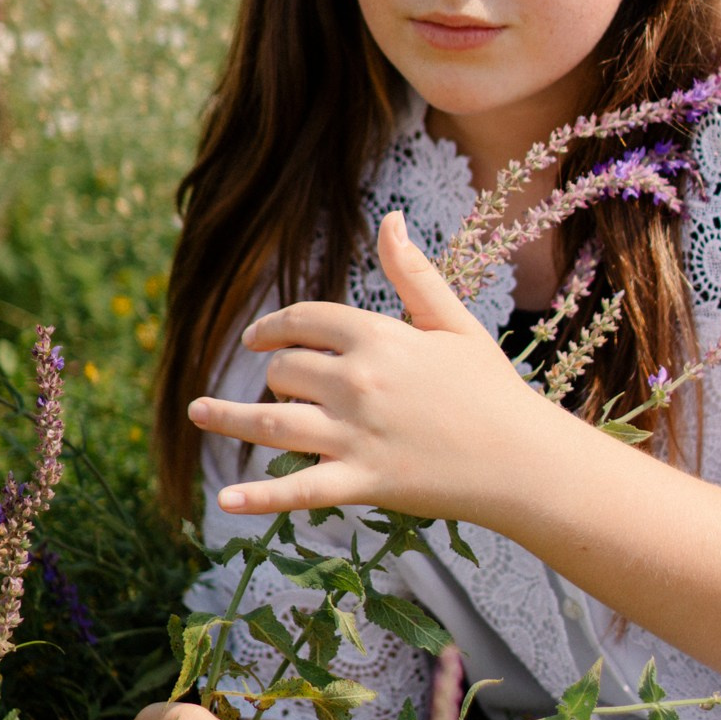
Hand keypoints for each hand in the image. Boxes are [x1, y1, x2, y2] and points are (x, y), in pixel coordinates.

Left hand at [188, 210, 557, 523]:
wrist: (524, 460)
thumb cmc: (492, 388)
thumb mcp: (454, 322)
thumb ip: (414, 273)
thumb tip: (391, 218)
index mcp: (380, 338)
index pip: (305, 321)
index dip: (275, 327)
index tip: (258, 339)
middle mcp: (359, 382)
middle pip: (285, 371)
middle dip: (276, 375)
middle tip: (280, 388)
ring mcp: (356, 435)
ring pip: (273, 422)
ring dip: (227, 417)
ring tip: (197, 412)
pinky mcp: (362, 483)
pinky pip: (298, 491)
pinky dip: (260, 497)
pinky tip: (224, 501)